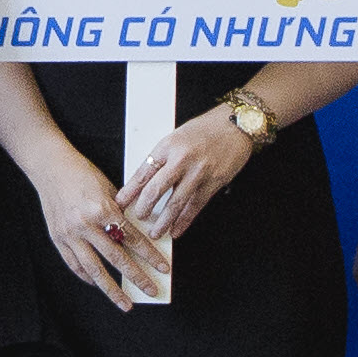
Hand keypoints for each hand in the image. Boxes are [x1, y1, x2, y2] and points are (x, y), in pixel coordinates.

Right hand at [34, 152, 162, 310]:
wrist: (50, 167)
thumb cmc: (82, 174)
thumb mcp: (108, 190)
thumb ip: (121, 214)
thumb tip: (139, 237)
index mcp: (102, 209)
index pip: (132, 239)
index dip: (150, 255)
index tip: (163, 268)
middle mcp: (86, 224)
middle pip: (117, 258)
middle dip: (137, 277)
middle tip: (151, 290)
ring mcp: (70, 234)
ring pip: (94, 269)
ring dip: (112, 290)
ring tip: (125, 303)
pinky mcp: (57, 238)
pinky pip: (75, 264)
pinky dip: (87, 277)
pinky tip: (98, 284)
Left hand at [115, 107, 262, 244]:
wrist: (236, 124)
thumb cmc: (205, 129)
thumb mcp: (176, 137)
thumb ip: (163, 157)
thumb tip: (147, 181)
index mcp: (167, 146)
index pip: (143, 172)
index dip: (130, 191)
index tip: (121, 202)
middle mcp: (181, 159)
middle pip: (156, 190)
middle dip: (144, 208)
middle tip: (139, 218)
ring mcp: (198, 172)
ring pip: (176, 203)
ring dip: (164, 221)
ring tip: (156, 232)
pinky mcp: (214, 182)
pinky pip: (195, 206)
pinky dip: (184, 220)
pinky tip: (177, 230)